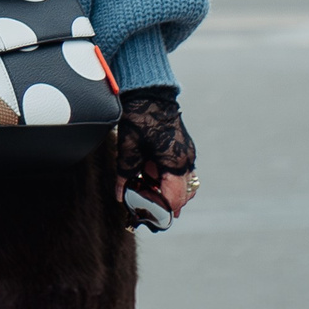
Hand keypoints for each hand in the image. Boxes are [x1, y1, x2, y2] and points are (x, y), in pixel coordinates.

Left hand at [115, 87, 197, 221]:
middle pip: (182, 195)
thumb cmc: (139, 116)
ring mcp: (188, 154)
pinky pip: (181, 172)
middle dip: (165, 203)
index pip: (175, 199)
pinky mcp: (185, 149)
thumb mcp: (128, 146)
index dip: (161, 211)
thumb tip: (120, 196)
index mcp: (175, 163)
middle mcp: (186, 161)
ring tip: (145, 190)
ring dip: (167, 190)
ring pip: (183, 184)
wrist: (150, 91)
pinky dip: (169, 179)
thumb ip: (125, 173)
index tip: (148, 218)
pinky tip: (150, 176)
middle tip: (145, 207)